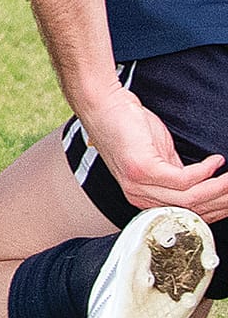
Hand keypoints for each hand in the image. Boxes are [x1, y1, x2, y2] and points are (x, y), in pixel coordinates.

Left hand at [75, 83, 227, 224]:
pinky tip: (216, 161)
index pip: (187, 214)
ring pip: (192, 197)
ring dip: (219, 188)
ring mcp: (139, 185)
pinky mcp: (143, 169)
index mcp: (144, 198)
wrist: (103, 103)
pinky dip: (204, 171)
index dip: (215, 209)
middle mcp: (140, 197)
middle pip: (193, 209)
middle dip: (223, 200)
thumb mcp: (159, 158)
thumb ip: (178, 175)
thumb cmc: (128, 126)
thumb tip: (204, 184)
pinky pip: (184, 179)